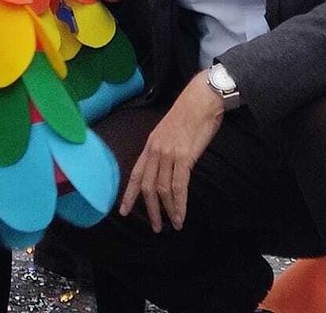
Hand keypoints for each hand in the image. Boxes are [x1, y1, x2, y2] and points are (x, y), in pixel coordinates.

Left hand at [118, 71, 223, 231]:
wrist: (202, 99)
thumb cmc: (189, 113)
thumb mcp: (168, 131)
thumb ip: (164, 149)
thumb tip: (166, 168)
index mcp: (150, 145)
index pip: (135, 174)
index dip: (129, 195)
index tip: (124, 211)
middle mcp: (155, 151)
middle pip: (147, 187)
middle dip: (151, 210)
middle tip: (155, 227)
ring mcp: (168, 154)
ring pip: (163, 190)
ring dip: (169, 211)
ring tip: (174, 224)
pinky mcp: (184, 157)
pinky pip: (179, 186)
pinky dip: (180, 204)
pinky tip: (181, 215)